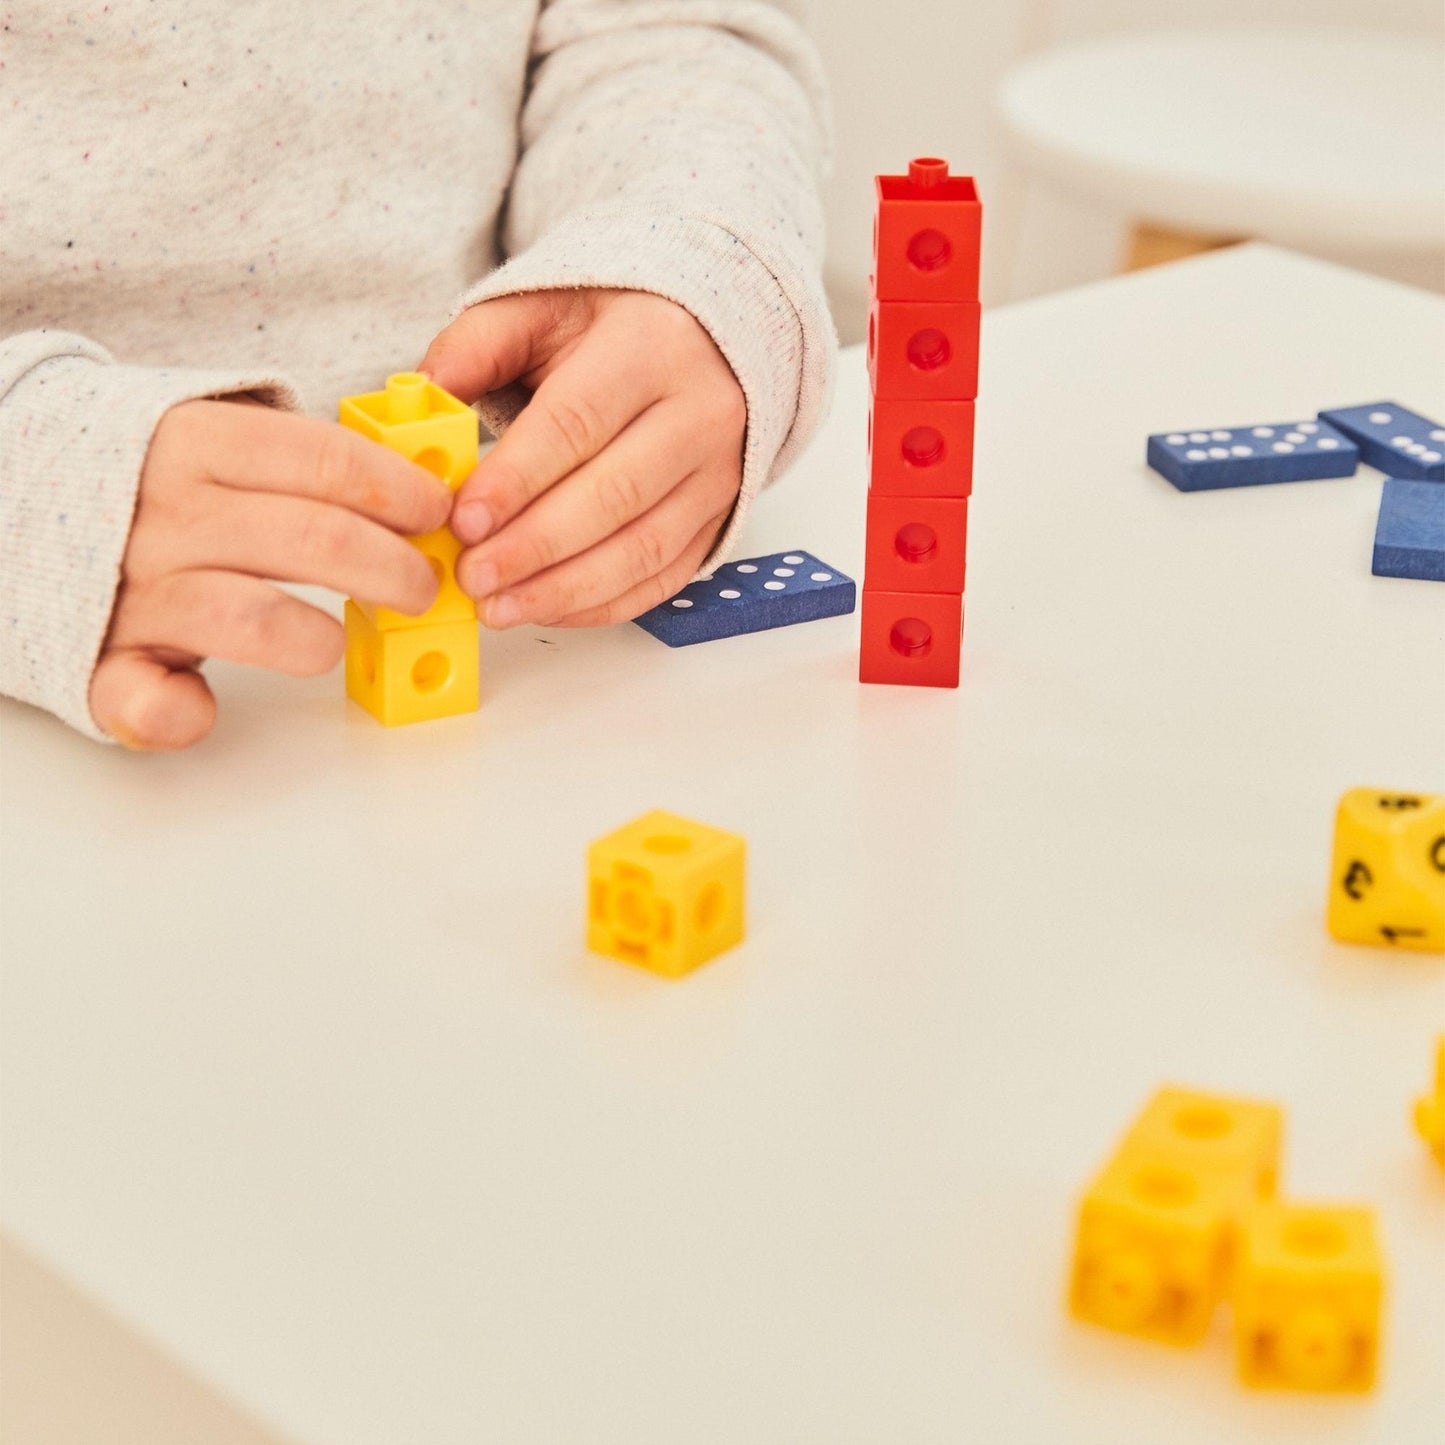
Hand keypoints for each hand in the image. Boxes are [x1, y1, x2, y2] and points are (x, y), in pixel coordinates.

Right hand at [90, 399, 451, 749]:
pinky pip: (145, 699)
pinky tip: (206, 707)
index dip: (398, 491)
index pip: (323, 459)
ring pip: (249, 617)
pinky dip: (180, 712)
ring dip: (318, 637)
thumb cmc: (149, 485)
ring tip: (342, 638)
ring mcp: (128, 589)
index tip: (437, 514)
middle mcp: (164, 512)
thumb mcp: (211, 442)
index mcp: (195, 444)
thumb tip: (423, 487)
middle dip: (394, 569)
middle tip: (423, 588)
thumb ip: (298, 463)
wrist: (11, 502)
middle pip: (313, 538)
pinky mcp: (99, 662)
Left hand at [419, 289, 745, 627]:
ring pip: (643, 548)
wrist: (708, 340)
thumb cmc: (612, 327)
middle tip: (472, 576)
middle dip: (534, 546)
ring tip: (499, 607)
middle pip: (614, 494)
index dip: (517, 480)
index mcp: (650, 347)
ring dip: (564, 588)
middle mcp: (699, 412)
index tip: (464, 521)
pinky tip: (546, 607)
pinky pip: (664, 576)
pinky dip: (602, 603)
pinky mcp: (719, 517)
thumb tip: (418, 400)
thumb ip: (474, 347)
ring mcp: (717, 473)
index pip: (577, 423)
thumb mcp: (540, 308)